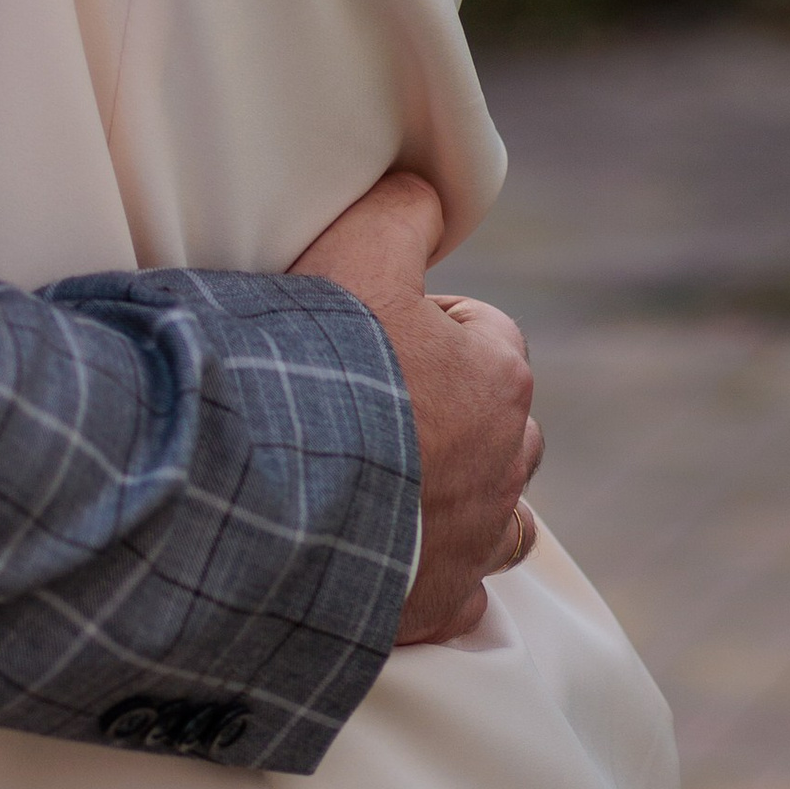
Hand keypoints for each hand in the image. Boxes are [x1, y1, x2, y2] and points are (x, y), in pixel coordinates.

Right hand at [292, 169, 539, 644]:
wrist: (282, 488)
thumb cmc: (324, 362)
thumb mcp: (355, 250)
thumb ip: (400, 210)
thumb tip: (426, 186)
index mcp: (499, 377)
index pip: (487, 334)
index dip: (429, 325)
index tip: (374, 330)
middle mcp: (507, 464)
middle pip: (503, 427)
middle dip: (458, 413)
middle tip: (377, 402)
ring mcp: (477, 541)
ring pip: (506, 516)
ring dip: (469, 497)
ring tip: (401, 484)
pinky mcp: (442, 602)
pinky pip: (465, 592)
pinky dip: (442, 576)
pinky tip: (396, 560)